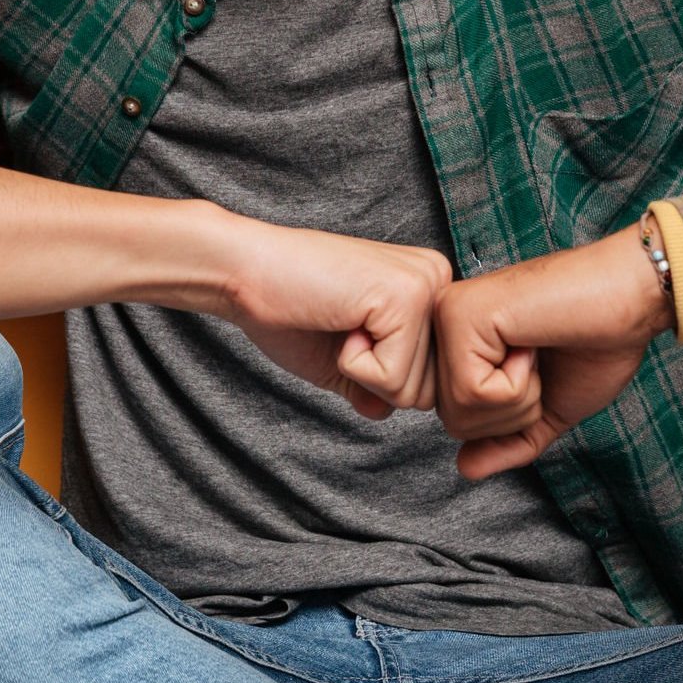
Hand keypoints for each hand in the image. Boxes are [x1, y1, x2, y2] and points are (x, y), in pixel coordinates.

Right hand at [216, 217, 455, 419]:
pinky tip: (338, 321)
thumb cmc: (287, 308)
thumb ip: (379, 387)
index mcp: (428, 291)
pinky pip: (392, 378)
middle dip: (377, 380)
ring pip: (414, 390)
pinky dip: (354, 366)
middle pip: (430, 390)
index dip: (381, 377)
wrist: (245, 271)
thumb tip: (386, 410)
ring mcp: (425, 286)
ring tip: (339, 322)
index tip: (346, 332)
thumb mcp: (344, 361)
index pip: (433, 380)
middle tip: (341, 329)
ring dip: (363, 372)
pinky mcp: (405, 296)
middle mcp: (438, 281)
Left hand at [433, 227, 670, 478]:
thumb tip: (465, 469)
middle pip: (454, 424)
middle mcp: (444, 323)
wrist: (633, 300)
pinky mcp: (460, 315)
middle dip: (515, 412)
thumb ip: (508, 440)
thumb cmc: (597, 342)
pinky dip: (519, 383)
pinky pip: (474, 393)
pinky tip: (532, 342)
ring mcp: (448, 316)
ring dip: (520, 397)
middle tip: (542, 360)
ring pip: (461, 413)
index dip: (512, 416)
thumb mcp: (547, 408)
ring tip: (537, 350)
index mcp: (461, 341)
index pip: (459, 421)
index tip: (540, 368)